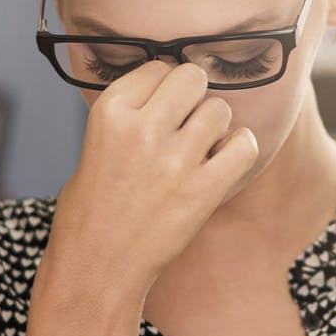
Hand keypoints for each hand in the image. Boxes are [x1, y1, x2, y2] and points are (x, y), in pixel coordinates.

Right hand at [29, 61, 259, 335]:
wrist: (96, 269)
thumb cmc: (91, 210)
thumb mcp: (93, 145)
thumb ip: (129, 114)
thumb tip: (168, 89)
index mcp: (109, 112)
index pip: (158, 66)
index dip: (165, 86)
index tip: (163, 107)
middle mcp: (142, 128)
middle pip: (192, 77)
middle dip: (194, 96)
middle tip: (186, 122)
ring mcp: (175, 159)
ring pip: (219, 109)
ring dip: (215, 126)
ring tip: (199, 150)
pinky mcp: (202, 190)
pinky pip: (244, 145)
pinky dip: (239, 150)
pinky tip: (222, 163)